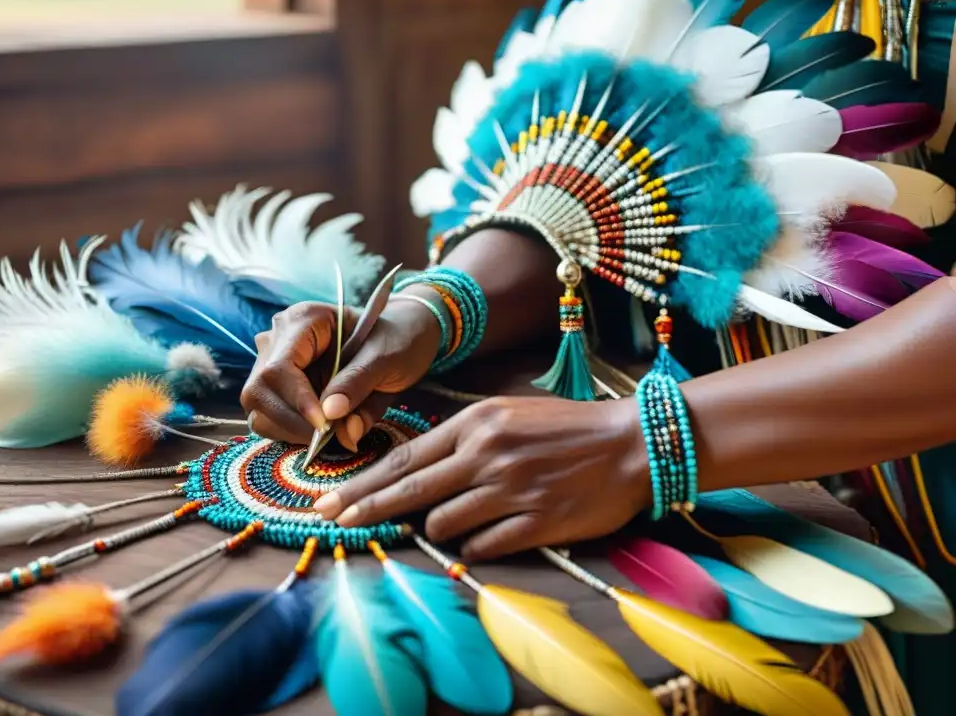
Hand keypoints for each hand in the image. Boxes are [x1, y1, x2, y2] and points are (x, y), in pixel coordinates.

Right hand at [240, 296, 439, 448]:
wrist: (403, 336)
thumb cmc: (397, 338)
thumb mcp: (387, 357)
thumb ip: (359, 386)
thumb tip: (334, 424)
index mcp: (303, 320)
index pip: (279, 368)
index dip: (297, 401)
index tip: (324, 425)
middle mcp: (278, 339)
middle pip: (260, 391)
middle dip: (294, 422)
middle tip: (333, 437)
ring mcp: (271, 363)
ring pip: (258, 410)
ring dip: (291, 431)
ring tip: (332, 432)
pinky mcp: (276, 388)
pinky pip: (268, 419)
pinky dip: (291, 433)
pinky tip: (321, 430)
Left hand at [313, 396, 652, 559]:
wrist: (630, 443)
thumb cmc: (566, 426)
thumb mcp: (508, 413)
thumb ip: (464, 438)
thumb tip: (419, 469)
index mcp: (477, 423)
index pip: (404, 458)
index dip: (363, 483)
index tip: (329, 499)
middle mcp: (486, 455)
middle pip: (408, 491)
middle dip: (365, 509)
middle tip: (331, 523)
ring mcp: (510, 491)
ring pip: (442, 523)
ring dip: (436, 527)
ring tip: (457, 518)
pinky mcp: (534, 523)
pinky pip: (481, 546)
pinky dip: (473, 545)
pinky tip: (483, 536)